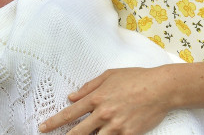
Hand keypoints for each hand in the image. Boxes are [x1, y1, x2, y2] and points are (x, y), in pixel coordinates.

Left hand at [38, 66, 174, 133]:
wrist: (161, 88)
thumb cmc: (137, 78)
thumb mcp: (110, 75)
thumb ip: (89, 86)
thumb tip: (72, 96)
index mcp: (97, 97)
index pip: (70, 113)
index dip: (54, 122)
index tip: (43, 128)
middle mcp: (103, 113)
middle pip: (77, 133)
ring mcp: (115, 126)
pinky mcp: (128, 134)